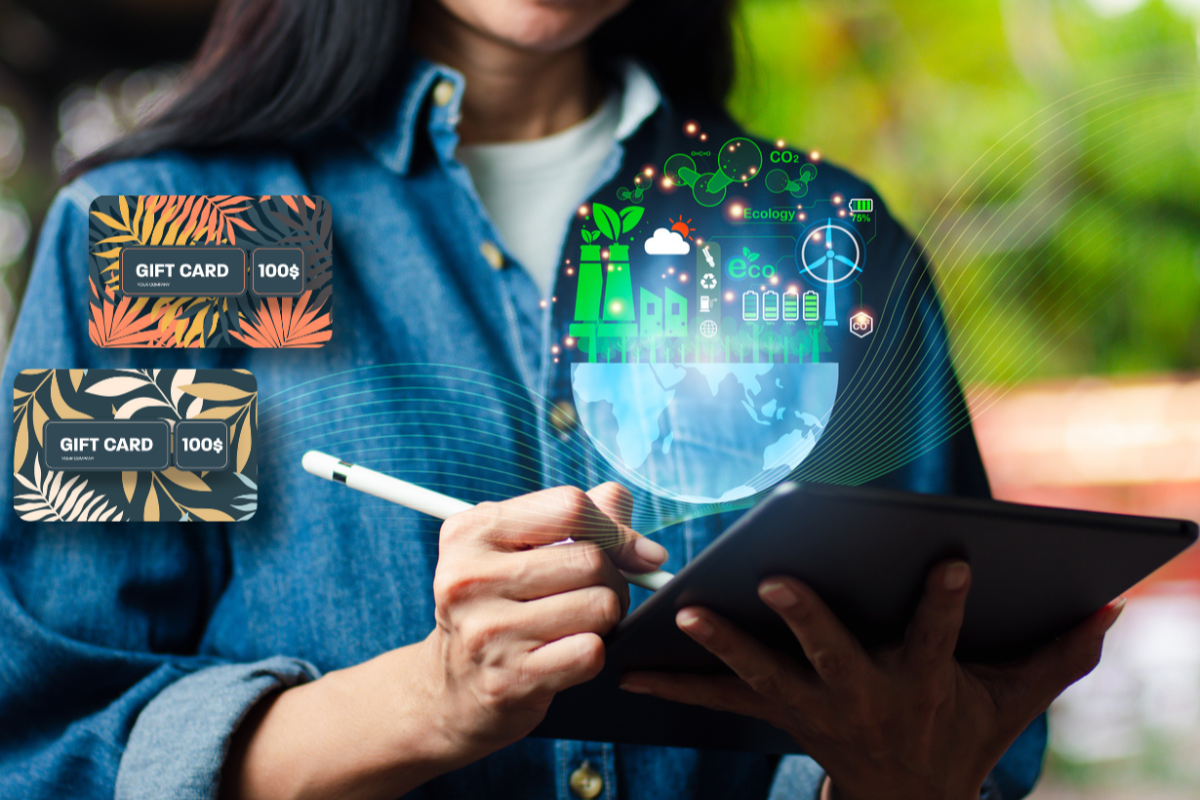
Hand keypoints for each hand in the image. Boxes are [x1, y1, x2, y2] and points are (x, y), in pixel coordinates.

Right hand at [421, 483, 665, 755]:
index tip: (635, 552)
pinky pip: (591, 651)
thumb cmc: (501, 603)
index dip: (614, 528)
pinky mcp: (509, 678)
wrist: (455, 686)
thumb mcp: (521, 547)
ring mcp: (487, 631)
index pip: (569, 507)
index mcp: (470, 531)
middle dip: (613, 578)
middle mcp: (469, 578)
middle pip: (591, 559)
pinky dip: (592, 653)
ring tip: (579, 622)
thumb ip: (580, 518)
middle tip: (596, 594)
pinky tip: (567, 653)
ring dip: (605, 617)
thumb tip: (637, 530)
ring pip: (599, 605)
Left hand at [619, 561, 1122, 799]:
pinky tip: (630, 670)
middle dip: (806, 619)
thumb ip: (1054, 657)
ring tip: (683, 614)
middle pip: (831, 654)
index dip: (944, 603)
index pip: (939, 636)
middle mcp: (860, 695)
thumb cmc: (955, 734)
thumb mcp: (1010, 702)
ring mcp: (811, 708)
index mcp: (920, 681)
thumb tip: (1110, 610)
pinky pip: (717, 702)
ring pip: (762, 676)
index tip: (951, 560)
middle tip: (773, 580)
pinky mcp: (774, 715)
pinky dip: (675, 685)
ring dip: (721, 647)